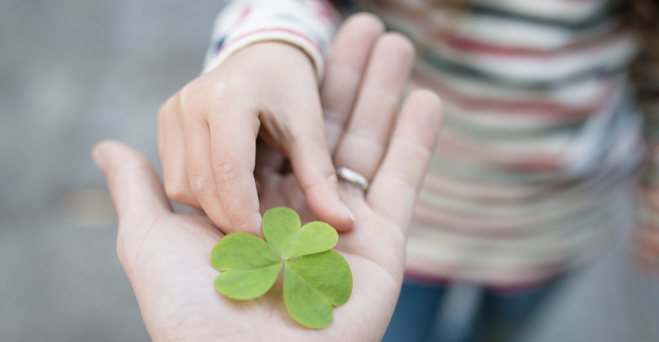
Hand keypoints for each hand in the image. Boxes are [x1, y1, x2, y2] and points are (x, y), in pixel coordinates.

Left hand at [94, 14, 441, 340]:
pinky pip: (402, 184)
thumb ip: (142, 189)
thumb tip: (107, 147)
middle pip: (331, 130)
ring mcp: (347, 227)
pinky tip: (426, 98)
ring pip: (369, 147)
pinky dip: (417, 142)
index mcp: (255, 204)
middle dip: (347, 80)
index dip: (297, 88)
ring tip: (395, 44)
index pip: (281, 132)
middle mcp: (302, 211)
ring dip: (384, 95)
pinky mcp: (384, 244)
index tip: (306, 47)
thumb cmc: (194, 311)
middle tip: (363, 30)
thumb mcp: (154, 240)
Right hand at [157, 36, 356, 234]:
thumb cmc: (290, 91)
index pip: (229, 170)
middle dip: (230, 218)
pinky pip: (176, 178)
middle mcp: (190, 103)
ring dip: (213, 209)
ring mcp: (172, 112)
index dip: (244, 213)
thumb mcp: (309, 130)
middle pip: (201, 184)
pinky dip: (201, 195)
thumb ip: (320, 179)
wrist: (262, 56)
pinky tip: (230, 191)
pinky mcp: (164, 123)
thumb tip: (343, 225)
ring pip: (182, 186)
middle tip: (261, 238)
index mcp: (228, 99)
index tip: (266, 240)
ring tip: (248, 207)